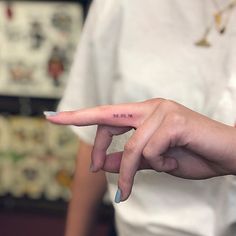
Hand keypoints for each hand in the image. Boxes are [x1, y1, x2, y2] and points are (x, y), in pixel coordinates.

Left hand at [45, 98, 235, 201]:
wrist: (227, 153)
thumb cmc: (191, 154)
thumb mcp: (154, 162)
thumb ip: (129, 160)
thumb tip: (104, 164)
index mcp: (144, 113)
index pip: (106, 113)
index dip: (78, 115)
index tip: (54, 117)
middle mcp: (150, 107)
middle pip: (108, 118)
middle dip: (93, 141)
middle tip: (94, 169)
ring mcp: (163, 111)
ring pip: (132, 146)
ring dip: (130, 171)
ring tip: (131, 189)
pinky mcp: (174, 122)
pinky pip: (151, 150)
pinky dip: (156, 166)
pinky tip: (172, 166)